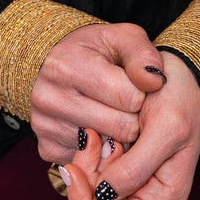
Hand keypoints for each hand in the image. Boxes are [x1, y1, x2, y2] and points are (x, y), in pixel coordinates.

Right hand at [30, 22, 165, 164]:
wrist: (59, 65)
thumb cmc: (97, 52)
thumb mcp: (123, 38)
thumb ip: (144, 55)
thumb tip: (155, 82)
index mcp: (67, 65)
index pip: (129, 97)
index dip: (141, 94)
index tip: (135, 87)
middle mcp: (48, 97)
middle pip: (121, 127)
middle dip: (133, 118)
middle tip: (128, 106)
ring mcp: (44, 126)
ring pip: (108, 147)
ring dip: (119, 136)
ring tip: (114, 115)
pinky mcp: (47, 148)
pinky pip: (92, 160)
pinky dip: (102, 150)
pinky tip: (99, 130)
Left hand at [61, 50, 199, 199]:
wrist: (178, 74)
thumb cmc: (181, 98)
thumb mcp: (166, 129)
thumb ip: (136, 168)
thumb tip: (102, 196)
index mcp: (164, 198)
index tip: (73, 169)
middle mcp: (147, 198)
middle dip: (86, 178)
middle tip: (91, 139)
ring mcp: (133, 183)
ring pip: (90, 191)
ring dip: (87, 163)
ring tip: (97, 133)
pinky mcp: (121, 167)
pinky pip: (92, 172)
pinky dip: (89, 154)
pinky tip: (98, 133)